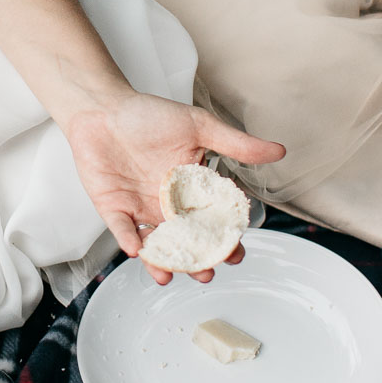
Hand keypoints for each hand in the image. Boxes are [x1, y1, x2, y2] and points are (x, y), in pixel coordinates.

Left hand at [63, 93, 285, 285]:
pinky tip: (136, 250)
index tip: (235, 253)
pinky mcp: (114, 209)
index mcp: (191, 189)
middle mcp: (167, 205)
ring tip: (170, 275)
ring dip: (162, 262)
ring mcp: (140, 209)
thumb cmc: (149, 115)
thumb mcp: (199, 127)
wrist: (103, 107)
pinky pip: (122, 230)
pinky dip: (128, 241)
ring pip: (155, 244)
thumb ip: (236, 144)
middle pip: (186, 241)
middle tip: (206, 272)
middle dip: (196, 260)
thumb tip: (278, 151)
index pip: (212, 221)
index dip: (224, 240)